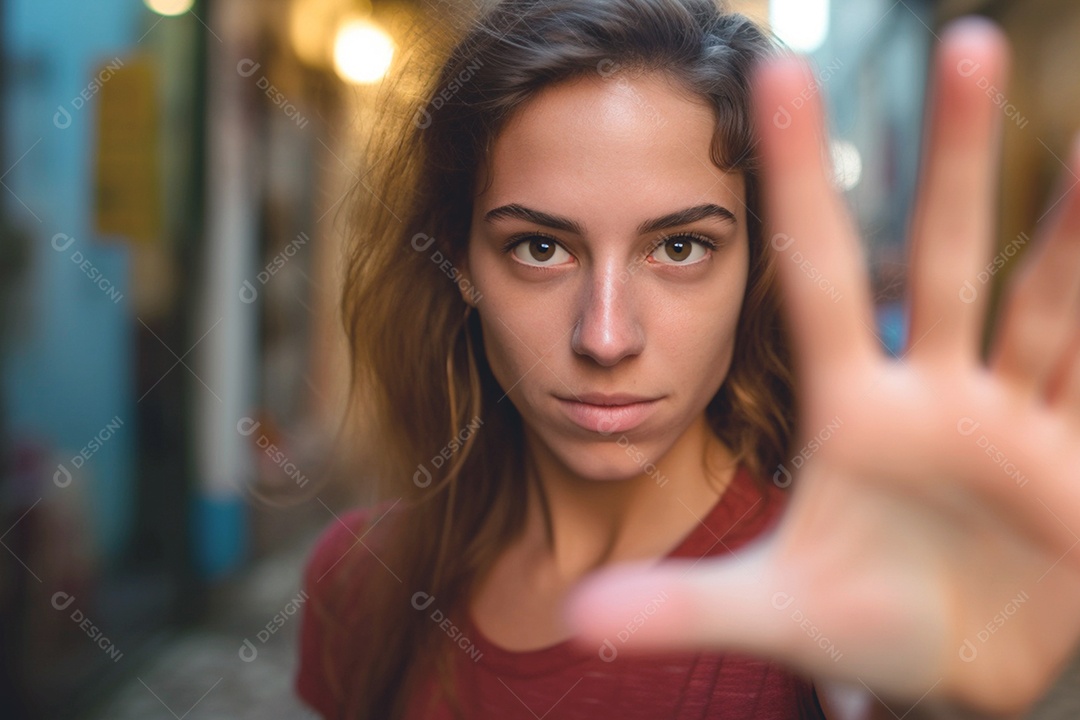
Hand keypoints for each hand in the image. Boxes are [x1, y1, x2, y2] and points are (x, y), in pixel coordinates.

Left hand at [564, 17, 1079, 717]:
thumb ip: (679, 608)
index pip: (817, 277)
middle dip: (953, 158)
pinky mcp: (1071, 459)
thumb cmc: (858, 626)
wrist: (947, 671)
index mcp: (848, 412)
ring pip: (1039, 299)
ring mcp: (1007, 420)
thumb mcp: (771, 610)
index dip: (799, 183)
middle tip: (964, 36)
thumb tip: (576, 615)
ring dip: (1067, 222)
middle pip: (939, 257)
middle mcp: (929, 395)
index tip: (778, 77)